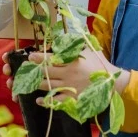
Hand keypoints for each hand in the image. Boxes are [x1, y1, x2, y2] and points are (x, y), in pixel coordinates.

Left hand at [2, 49, 128, 104]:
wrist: (112, 83)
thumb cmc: (101, 65)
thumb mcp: (90, 50)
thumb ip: (77, 43)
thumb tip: (67, 36)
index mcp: (72, 61)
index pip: (51, 59)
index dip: (39, 58)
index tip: (30, 57)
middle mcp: (68, 74)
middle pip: (46, 72)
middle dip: (34, 70)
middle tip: (25, 69)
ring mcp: (69, 87)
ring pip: (48, 86)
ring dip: (37, 84)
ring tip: (29, 82)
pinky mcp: (73, 98)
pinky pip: (57, 101)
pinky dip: (47, 101)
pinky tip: (39, 100)